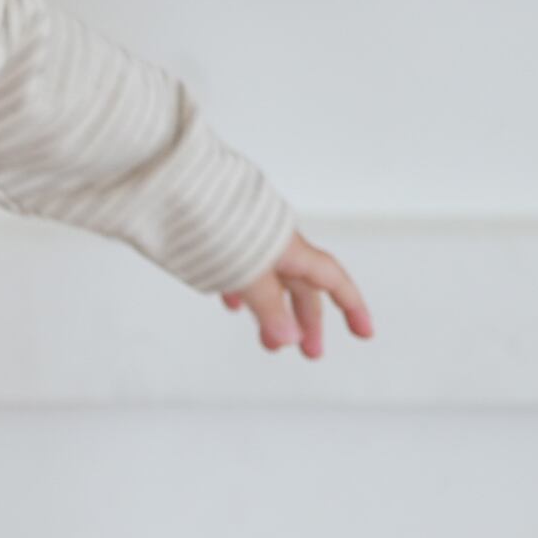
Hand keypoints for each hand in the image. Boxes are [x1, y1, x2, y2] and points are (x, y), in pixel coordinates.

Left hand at [219, 233, 372, 359]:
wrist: (172, 184)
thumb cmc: (211, 219)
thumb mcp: (245, 272)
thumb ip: (267, 306)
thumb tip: (288, 338)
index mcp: (289, 249)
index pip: (332, 280)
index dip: (351, 306)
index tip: (364, 333)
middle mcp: (275, 245)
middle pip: (302, 287)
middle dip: (308, 323)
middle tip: (311, 353)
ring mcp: (249, 243)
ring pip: (271, 283)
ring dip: (275, 314)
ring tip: (270, 343)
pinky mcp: (222, 243)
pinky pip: (241, 272)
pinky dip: (243, 294)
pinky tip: (232, 306)